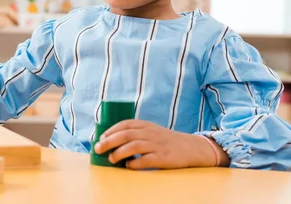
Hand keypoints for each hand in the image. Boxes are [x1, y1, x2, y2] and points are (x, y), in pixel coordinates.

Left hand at [93, 120, 224, 169]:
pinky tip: (129, 166)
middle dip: (109, 141)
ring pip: (134, 145)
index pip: (125, 124)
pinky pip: (146, 160)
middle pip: (126, 134)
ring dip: (119, 152)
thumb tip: (112, 142)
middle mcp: (150, 133)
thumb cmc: (166, 141)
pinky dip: (135, 163)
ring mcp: (157, 145)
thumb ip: (136, 133)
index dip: (110, 131)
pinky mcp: (163, 157)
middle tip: (98, 148)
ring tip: (112, 159)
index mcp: (146, 125)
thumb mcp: (151, 131)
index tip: (100, 138)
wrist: (191, 148)